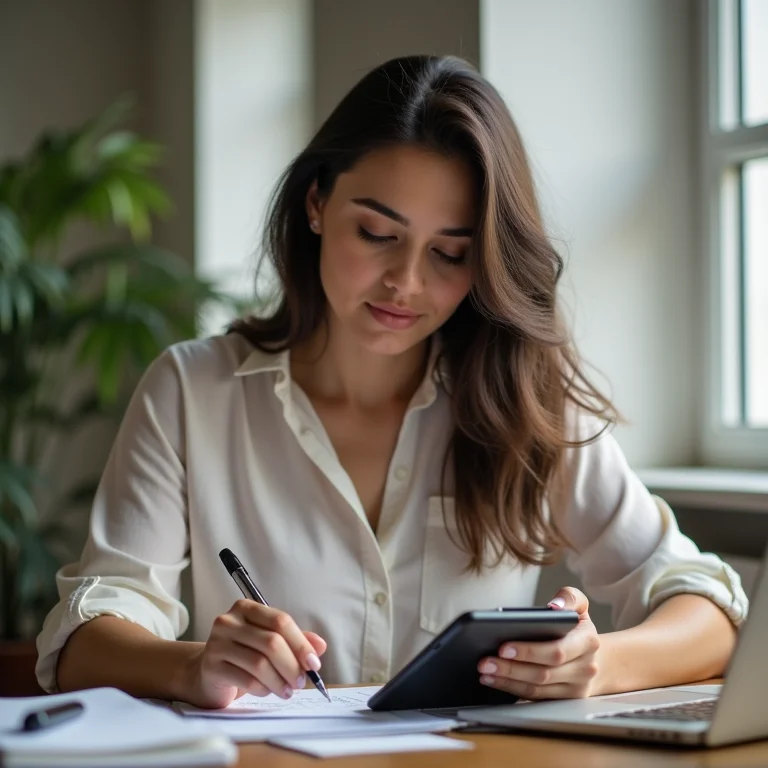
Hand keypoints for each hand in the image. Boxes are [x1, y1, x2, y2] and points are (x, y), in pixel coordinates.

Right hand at [183, 600, 326, 708]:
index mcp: (247, 608)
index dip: (301, 643)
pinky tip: (268, 692)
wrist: (207, 674)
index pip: (280, 621)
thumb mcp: (269, 643)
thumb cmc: (243, 656)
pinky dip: (263, 688)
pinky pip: (246, 679)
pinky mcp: (211, 666)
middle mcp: (229, 621)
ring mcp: (217, 643)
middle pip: (271, 642)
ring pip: (260, 663)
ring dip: (280, 680)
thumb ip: (295, 641)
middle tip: (301, 681)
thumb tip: (320, 646)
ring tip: (287, 691)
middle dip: (292, 665)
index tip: (314, 663)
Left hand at [477, 587, 599, 699]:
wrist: (594, 656)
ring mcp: (576, 689)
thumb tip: (554, 606)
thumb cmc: (577, 627)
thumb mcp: (579, 605)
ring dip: (507, 681)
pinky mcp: (563, 701)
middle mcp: (585, 668)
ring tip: (485, 671)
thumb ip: (569, 597)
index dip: (529, 651)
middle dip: (511, 668)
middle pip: (544, 673)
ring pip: (537, 689)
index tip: (504, 646)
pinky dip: (511, 689)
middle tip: (486, 661)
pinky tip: (493, 680)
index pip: (557, 650)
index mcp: (588, 642)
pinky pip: (534, 698)